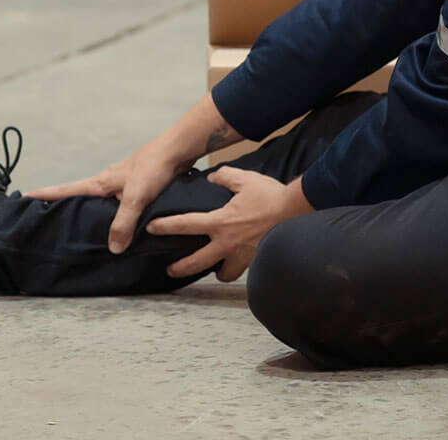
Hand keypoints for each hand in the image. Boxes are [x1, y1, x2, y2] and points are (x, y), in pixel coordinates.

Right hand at [25, 142, 185, 253]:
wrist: (176, 150)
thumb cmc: (154, 168)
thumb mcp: (137, 197)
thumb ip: (123, 222)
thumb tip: (112, 248)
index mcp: (100, 183)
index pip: (65, 190)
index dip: (45, 195)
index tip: (24, 198)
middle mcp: (106, 183)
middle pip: (76, 195)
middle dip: (59, 205)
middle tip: (44, 219)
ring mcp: (119, 184)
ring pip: (95, 200)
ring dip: (84, 210)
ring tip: (74, 226)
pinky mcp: (133, 187)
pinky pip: (112, 203)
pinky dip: (106, 213)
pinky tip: (112, 223)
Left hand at [145, 168, 312, 282]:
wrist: (296, 212)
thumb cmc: (270, 196)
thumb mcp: (244, 179)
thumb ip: (224, 176)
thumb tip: (214, 175)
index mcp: (220, 222)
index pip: (185, 225)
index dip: (165, 227)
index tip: (151, 229)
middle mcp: (227, 244)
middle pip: (196, 262)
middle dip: (180, 267)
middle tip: (170, 269)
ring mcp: (242, 256)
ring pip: (222, 273)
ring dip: (216, 271)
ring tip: (213, 268)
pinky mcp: (257, 261)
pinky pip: (243, 269)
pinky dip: (238, 268)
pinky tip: (238, 263)